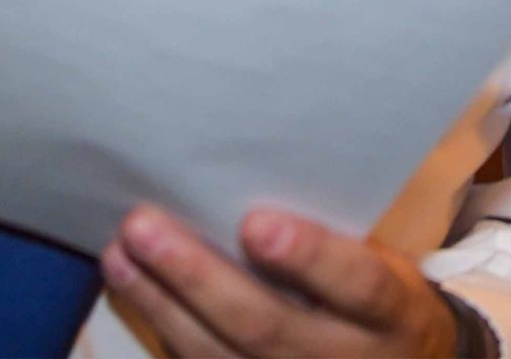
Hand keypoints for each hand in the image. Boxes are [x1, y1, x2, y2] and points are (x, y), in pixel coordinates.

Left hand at [101, 205, 463, 357]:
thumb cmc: (379, 296)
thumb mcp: (385, 261)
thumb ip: (335, 230)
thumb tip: (249, 171)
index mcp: (391, 312)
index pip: (357, 285)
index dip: (309, 257)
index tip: (255, 222)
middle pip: (265, 325)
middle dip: (197, 277)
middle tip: (143, 226)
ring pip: (220, 356)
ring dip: (160, 304)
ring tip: (119, 255)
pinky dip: (164, 332)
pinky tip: (132, 291)